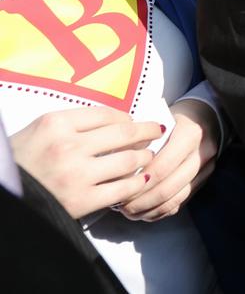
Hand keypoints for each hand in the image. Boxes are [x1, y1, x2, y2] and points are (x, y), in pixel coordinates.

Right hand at [10, 107, 161, 217]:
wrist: (5, 194)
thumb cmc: (21, 159)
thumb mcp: (39, 130)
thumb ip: (72, 123)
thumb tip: (113, 120)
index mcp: (56, 124)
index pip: (107, 114)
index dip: (128, 118)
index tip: (135, 121)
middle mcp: (69, 146)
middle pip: (124, 134)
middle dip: (147, 132)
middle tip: (157, 131)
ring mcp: (77, 175)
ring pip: (128, 160)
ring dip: (145, 157)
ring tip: (148, 156)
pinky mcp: (82, 201)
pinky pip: (121, 189)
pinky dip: (137, 183)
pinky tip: (142, 179)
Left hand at [119, 99, 219, 221]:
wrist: (205, 116)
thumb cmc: (174, 117)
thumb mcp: (157, 120)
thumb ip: (140, 140)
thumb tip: (113, 164)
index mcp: (189, 134)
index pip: (161, 168)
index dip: (137, 182)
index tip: (116, 188)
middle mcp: (201, 153)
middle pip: (167, 188)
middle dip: (140, 202)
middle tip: (120, 206)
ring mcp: (206, 168)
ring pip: (175, 200)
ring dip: (149, 210)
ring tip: (129, 211)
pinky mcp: (204, 180)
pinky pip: (181, 203)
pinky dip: (160, 211)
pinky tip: (145, 211)